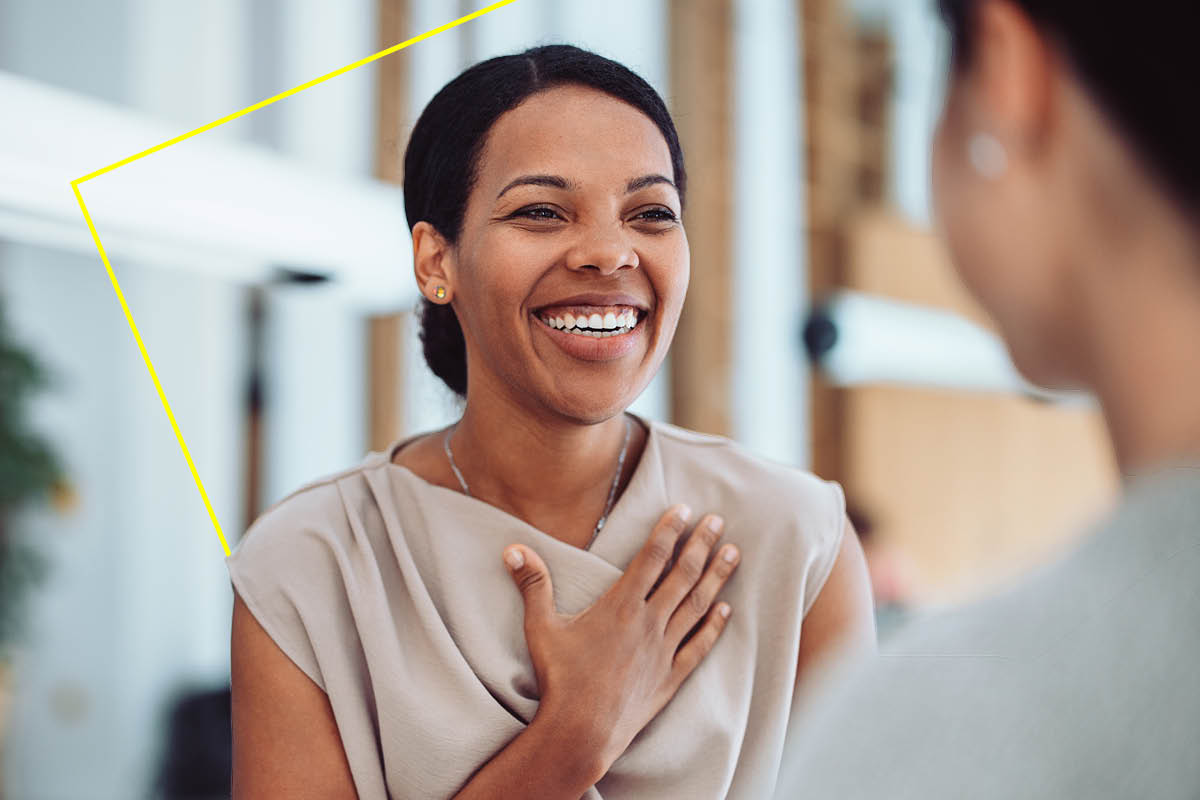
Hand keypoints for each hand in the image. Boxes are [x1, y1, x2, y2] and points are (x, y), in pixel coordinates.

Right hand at [502, 505, 740, 773]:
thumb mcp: (541, 628)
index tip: (684, 509)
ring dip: (717, 577)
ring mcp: (663, 651)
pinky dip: (715, 627)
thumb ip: (532, 585)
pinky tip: (726, 610)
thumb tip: (512, 549)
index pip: (652, 557)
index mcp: (621, 606)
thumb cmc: (560, 679)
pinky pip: (699, 646)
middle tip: (718, 521)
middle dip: (702, 544)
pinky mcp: (669, 677)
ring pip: (698, 605)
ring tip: (734, 553)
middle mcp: (648, 623)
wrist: (581, 731)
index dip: (669, 530)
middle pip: (683, 575)